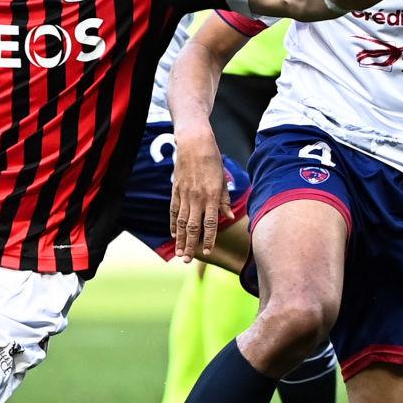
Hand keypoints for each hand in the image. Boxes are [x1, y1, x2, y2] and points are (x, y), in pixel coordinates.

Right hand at [169, 134, 231, 260]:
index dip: (208, 239)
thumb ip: (225, 199)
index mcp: (212, 195)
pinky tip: (173, 234)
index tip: (207, 252)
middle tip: (187, 260)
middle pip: (193, 226)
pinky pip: (174, 210)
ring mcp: (185, 194)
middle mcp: (197, 197)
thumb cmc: (212, 159)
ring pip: (182, 221)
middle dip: (190, 245)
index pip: (210, 223)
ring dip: (180, 239)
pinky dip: (173, 223)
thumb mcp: (223, 178)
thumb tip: (228, 216)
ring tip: (179, 253)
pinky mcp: (176, 190)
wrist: (194, 142)